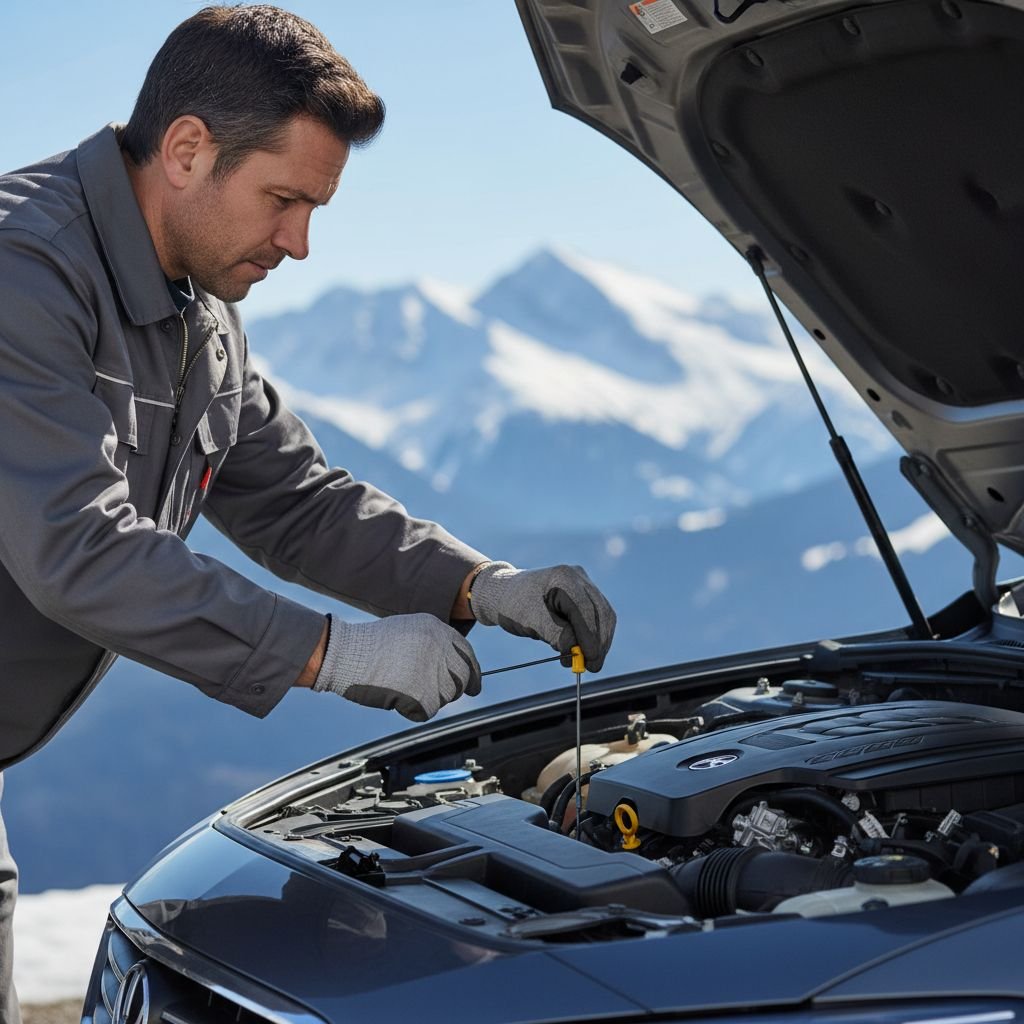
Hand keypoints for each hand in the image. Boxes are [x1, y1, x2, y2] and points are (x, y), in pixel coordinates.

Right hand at [313, 614, 480, 721]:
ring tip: (403, 686)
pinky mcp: (422, 695)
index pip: (467, 654)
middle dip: (453, 689)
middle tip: (434, 693)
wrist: (346, 655)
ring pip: (445, 697)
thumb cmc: (370, 644)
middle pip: (462, 678)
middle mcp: (440, 649)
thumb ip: (433, 643)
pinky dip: (413, 710)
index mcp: (438, 630)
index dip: (472, 672)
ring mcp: (433, 672)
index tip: (474, 686)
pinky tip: (396, 697)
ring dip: (429, 699)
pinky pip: (427, 712)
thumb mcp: (408, 629)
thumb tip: (451, 664)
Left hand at [469, 563, 615, 671]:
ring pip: (603, 616)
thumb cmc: (515, 606)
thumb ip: (555, 634)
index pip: (586, 610)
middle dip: (599, 642)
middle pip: (601, 612)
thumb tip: (576, 649)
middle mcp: (578, 577)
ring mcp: (583, 584)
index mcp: (564, 578)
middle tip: (592, 667)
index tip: (590, 660)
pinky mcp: (584, 595)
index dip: (590, 637)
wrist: (507, 594)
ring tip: (584, 662)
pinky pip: (596, 617)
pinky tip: (583, 650)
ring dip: (598, 641)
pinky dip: (592, 635)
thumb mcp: (531, 621)